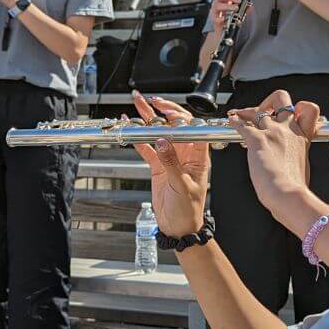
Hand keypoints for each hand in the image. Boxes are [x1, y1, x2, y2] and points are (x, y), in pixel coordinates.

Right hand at [130, 92, 208, 237]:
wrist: (178, 228)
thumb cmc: (189, 210)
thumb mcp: (182, 186)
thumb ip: (171, 163)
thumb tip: (162, 142)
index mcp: (198, 156)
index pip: (191, 129)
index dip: (179, 116)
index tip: (166, 110)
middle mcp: (185, 153)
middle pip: (173, 125)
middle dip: (162, 110)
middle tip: (149, 100)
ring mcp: (170, 158)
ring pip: (159, 133)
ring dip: (148, 119)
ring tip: (137, 104)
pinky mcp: (158, 166)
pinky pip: (147, 147)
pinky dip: (138, 138)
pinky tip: (130, 127)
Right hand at [210, 0, 245, 32]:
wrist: (223, 30)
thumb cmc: (230, 18)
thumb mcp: (238, 12)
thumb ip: (244, 9)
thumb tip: (250, 7)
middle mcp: (219, 3)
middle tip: (239, 1)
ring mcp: (215, 11)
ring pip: (217, 5)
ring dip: (228, 6)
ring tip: (236, 9)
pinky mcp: (214, 20)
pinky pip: (216, 18)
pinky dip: (220, 18)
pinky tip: (225, 19)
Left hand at [227, 90, 320, 215]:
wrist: (288, 195)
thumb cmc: (294, 188)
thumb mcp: (304, 166)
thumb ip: (298, 156)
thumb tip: (293, 159)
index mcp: (302, 137)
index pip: (309, 109)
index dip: (299, 107)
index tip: (291, 113)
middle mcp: (288, 130)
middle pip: (282, 98)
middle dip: (270, 100)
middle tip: (263, 109)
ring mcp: (273, 132)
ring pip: (258, 109)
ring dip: (246, 110)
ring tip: (239, 113)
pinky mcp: (257, 139)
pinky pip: (242, 124)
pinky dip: (235, 121)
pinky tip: (231, 121)